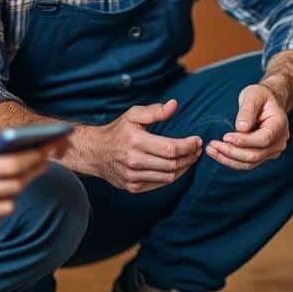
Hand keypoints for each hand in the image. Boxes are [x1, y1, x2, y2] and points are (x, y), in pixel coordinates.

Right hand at [87, 99, 201, 192]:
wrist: (95, 153)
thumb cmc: (117, 132)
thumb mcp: (133, 115)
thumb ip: (155, 111)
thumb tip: (174, 105)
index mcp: (136, 141)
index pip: (171, 148)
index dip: (188, 146)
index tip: (197, 141)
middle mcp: (134, 161)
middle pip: (172, 164)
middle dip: (190, 157)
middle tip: (197, 150)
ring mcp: (133, 176)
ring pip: (168, 177)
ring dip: (184, 168)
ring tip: (191, 158)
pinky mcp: (133, 187)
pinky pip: (159, 184)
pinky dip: (171, 176)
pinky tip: (177, 167)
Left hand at [207, 84, 288, 170]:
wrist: (267, 102)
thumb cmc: (260, 96)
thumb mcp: (253, 95)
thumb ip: (248, 110)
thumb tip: (241, 128)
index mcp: (279, 125)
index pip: (264, 139)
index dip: (244, 141)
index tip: (225, 137)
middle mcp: (279, 142)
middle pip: (255, 155)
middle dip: (231, 151)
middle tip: (212, 144)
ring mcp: (272, 151)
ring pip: (249, 163)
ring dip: (228, 159)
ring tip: (210, 150)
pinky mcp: (262, 156)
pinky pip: (246, 163)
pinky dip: (230, 160)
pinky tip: (217, 153)